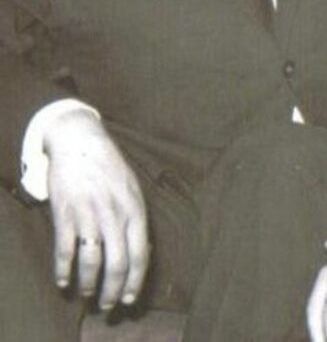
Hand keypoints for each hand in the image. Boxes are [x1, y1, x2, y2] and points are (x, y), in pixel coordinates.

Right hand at [43, 108, 148, 310]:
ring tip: (87, 295)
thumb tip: (142, 250)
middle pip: (117, 263)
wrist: (81, 143)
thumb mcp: (133, 190)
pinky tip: (62, 282)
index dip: (135, 280)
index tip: (130, 298)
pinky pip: (64, 249)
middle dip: (113, 290)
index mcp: (135, 210)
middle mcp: (114, 215)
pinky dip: (63, 270)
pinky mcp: (65, 214)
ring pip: (91, 261)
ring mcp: (89, 215)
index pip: (140, 254)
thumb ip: (136, 219)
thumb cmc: (111, 168)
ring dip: (89, 284)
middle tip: (108, 306)